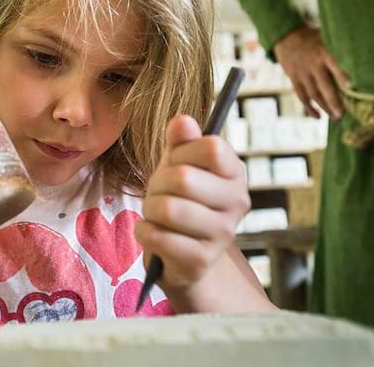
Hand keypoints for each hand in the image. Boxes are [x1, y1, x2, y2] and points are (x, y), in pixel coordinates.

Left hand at [134, 115, 249, 290]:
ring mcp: (222, 234)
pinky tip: (153, 233)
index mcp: (235, 172)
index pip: (212, 147)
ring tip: (156, 214)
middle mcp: (237, 203)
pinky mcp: (201, 261)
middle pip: (183, 178)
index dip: (182, 152)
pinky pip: (158, 237)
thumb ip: (180, 141)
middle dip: (157, 184)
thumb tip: (183, 120)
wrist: (182, 253)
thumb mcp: (178, 163)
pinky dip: (144, 232)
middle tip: (158, 193)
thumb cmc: (180, 199)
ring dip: (150, 209)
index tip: (175, 163)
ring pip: (168, 209)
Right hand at [274, 26, 350, 118]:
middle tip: (342, 114)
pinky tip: (318, 117)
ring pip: (313, 94)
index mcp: (323, 52)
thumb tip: (356, 62)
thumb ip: (337, 50)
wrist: (285, 35)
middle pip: (324, 85)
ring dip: (324, 107)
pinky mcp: (294, 78)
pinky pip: (301, 95)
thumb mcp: (326, 37)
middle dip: (333, 100)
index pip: (334, 64)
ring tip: (336, 117)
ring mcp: (302, 73)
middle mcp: (313, 65)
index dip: (342, 75)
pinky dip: (309, 107)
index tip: (351, 85)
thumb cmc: (312, 37)